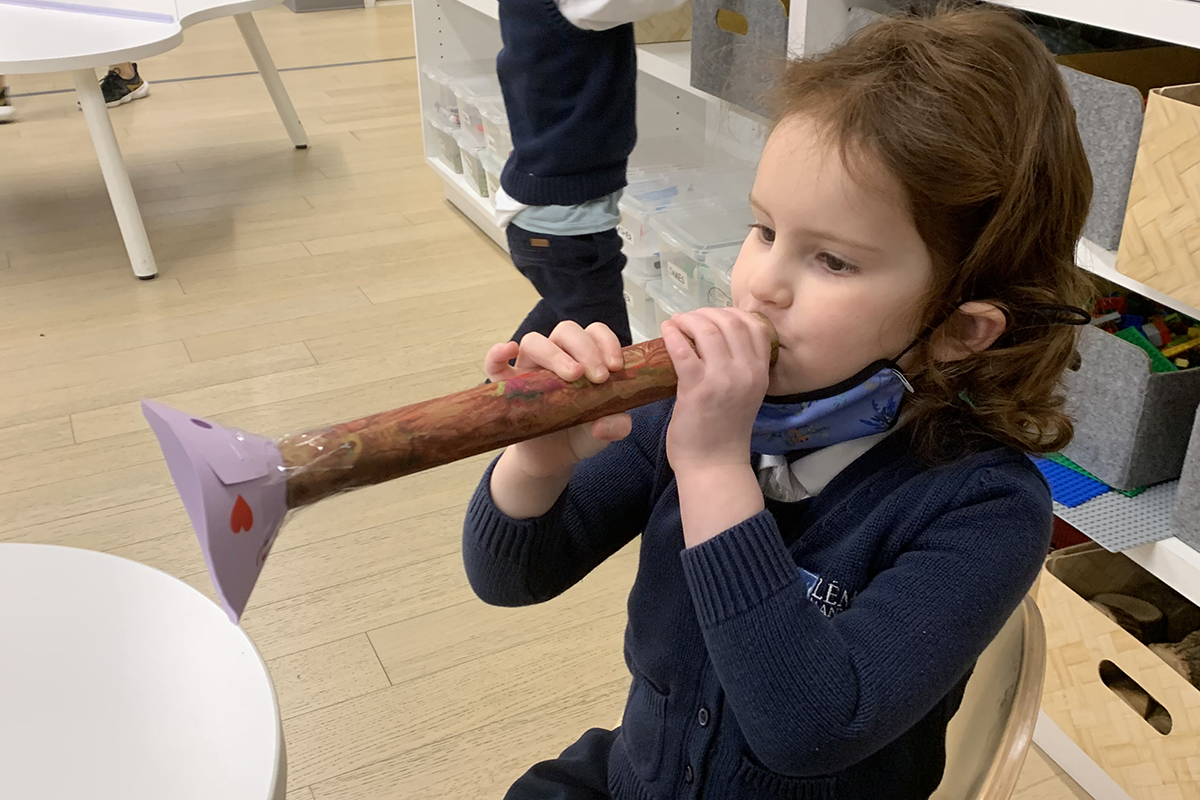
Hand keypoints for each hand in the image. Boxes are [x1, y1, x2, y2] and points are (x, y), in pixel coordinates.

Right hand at [484, 321, 632, 478]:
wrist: (554, 456)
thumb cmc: (581, 432)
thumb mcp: (606, 432)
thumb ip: (615, 426)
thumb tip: (606, 425)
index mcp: (583, 357)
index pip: (594, 333)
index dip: (606, 343)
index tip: (616, 367)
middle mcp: (556, 356)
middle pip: (566, 331)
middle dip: (585, 349)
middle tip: (598, 377)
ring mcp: (529, 368)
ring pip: (534, 341)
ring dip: (553, 353)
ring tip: (572, 375)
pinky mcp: (506, 387)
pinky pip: (494, 365)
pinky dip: (497, 354)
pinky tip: (508, 351)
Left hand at [662, 308, 772, 478]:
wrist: (714, 466)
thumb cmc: (724, 433)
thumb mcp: (744, 395)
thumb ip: (738, 369)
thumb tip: (716, 340)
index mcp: (760, 373)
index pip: (755, 326)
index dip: (732, 313)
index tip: (713, 317)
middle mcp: (747, 372)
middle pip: (731, 322)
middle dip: (707, 313)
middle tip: (690, 319)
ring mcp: (723, 379)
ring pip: (708, 330)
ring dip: (689, 320)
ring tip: (677, 324)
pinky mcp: (697, 388)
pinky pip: (684, 350)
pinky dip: (673, 334)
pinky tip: (666, 331)